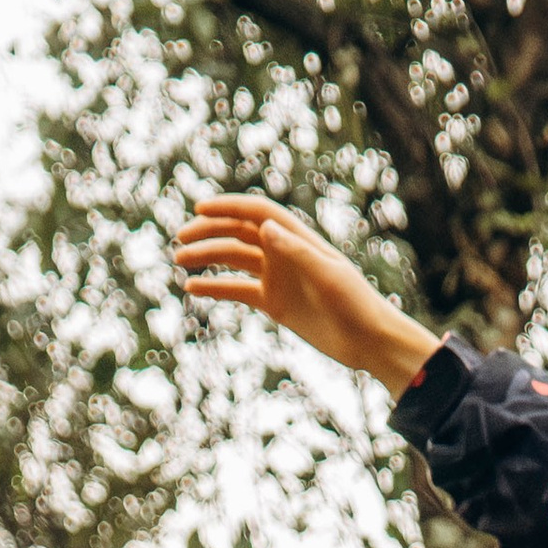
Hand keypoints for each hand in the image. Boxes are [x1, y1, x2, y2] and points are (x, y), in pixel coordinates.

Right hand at [175, 194, 442, 394]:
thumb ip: (295, 251)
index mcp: (297, 239)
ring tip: (179, 261)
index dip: (228, 207)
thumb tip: (264, 226)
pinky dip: (215, 288)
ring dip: (206, 258)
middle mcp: (283, 253)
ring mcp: (277, 278)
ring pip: (233, 260)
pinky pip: (238, 291)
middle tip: (181, 240)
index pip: (256, 212)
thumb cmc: (356, 303)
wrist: (369, 341)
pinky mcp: (275, 303)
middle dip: (209, 233)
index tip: (199, 209)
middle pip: (238, 234)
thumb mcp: (327, 276)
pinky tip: (191, 289)